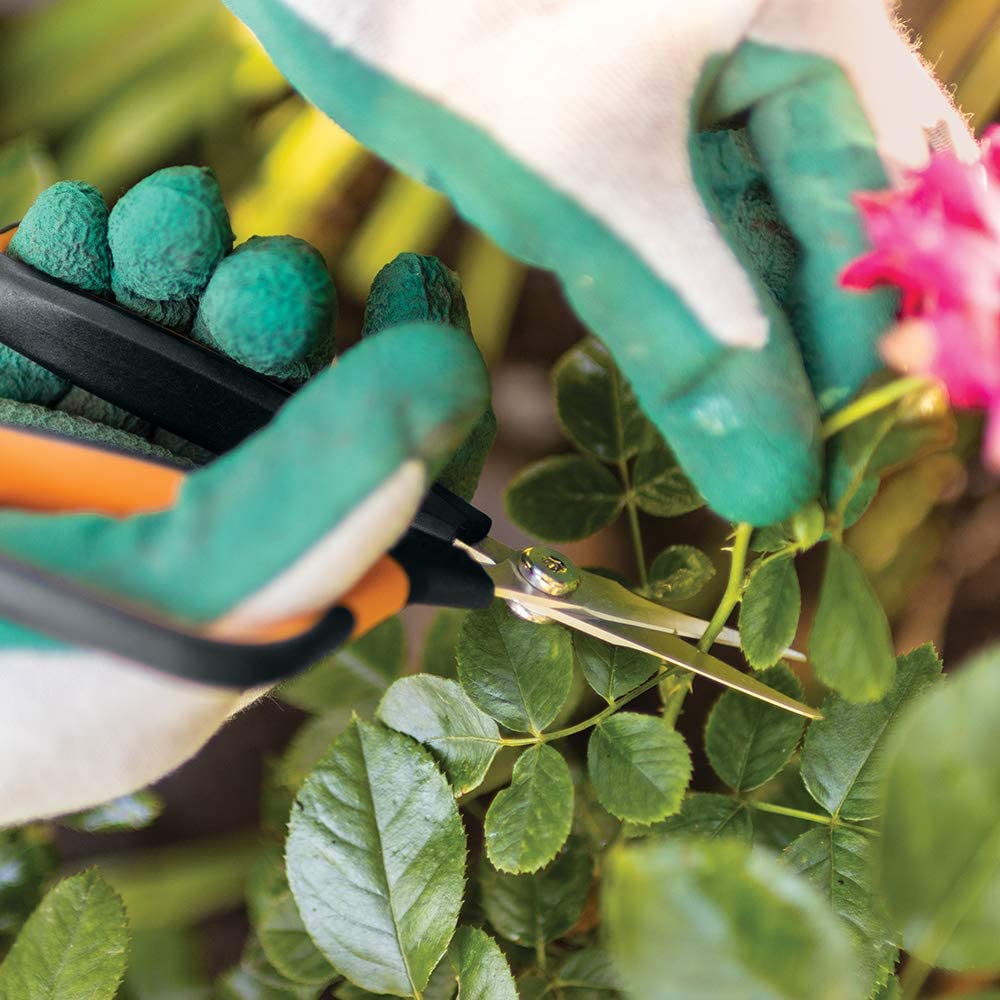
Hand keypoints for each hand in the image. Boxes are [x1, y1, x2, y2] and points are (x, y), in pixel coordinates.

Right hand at [0, 168, 490, 825]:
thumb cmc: (1, 696)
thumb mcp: (187, 613)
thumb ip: (322, 510)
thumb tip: (449, 380)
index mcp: (249, 592)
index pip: (367, 484)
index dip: (407, 393)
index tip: (420, 292)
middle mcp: (180, 524)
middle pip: (266, 390)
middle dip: (276, 316)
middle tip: (269, 284)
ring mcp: (83, 456)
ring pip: (165, 329)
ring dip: (181, 262)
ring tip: (173, 227)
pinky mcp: (5, 402)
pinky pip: (52, 304)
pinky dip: (76, 251)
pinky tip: (85, 227)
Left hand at [224, 0, 975, 523]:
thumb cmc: (436, 18)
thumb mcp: (574, 190)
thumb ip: (682, 339)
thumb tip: (771, 484)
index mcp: (802, 5)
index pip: (872, 202)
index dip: (852, 345)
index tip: (825, 464)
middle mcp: (775, 28)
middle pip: (826, 217)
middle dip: (802, 348)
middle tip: (783, 471)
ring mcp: (710, 64)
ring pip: (757, 221)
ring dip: (745, 333)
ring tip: (737, 445)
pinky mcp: (642, 102)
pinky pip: (693, 210)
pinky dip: (689, 295)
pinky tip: (689, 376)